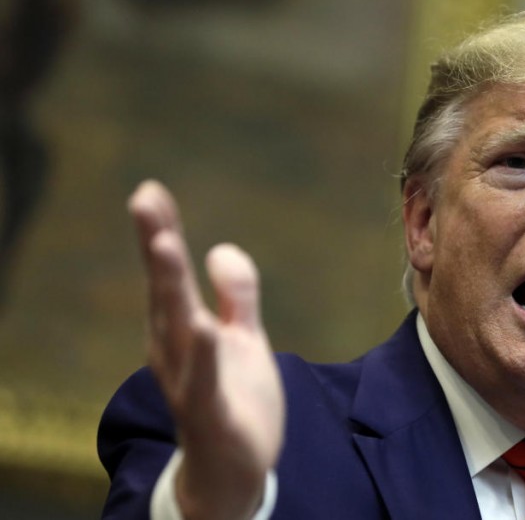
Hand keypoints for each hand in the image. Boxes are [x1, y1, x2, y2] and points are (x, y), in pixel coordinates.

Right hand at [129, 181, 284, 519]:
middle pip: (166, 291)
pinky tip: (202, 326)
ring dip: (170, 286)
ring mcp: (189, 383)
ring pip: (177, 329)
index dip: (161, 231)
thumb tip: (221, 247)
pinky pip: (204, 382)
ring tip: (166, 243)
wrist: (234, 471)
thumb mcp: (243, 339)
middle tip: (145, 199)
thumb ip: (236, 296)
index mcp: (182, 330)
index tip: (151, 189)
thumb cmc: (234, 400)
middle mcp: (176, 352)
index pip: (169, 274)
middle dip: (157, 246)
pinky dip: (202, 355)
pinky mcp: (210, 414)